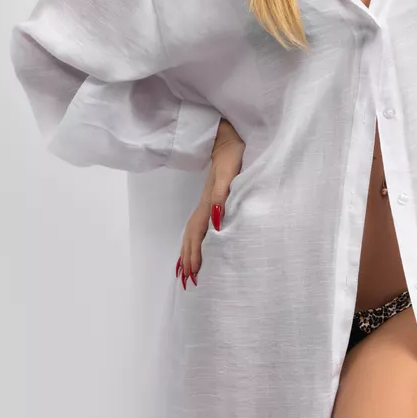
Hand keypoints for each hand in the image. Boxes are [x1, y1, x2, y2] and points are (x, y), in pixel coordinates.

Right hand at [175, 117, 244, 288]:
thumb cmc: (232, 154)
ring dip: (187, 252)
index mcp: (208, 203)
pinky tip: (193, 245)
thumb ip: (220, 196)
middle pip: (191, 237)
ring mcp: (204, 202)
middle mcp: (203, 205)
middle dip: (188, 259)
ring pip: (191, 232)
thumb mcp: (229, 173)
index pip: (200, 234)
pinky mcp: (208, 199)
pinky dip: (191, 239)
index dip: (196, 254)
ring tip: (184, 271)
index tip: (194, 274)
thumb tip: (215, 222)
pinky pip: (195, 225)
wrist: (225, 137)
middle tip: (188, 281)